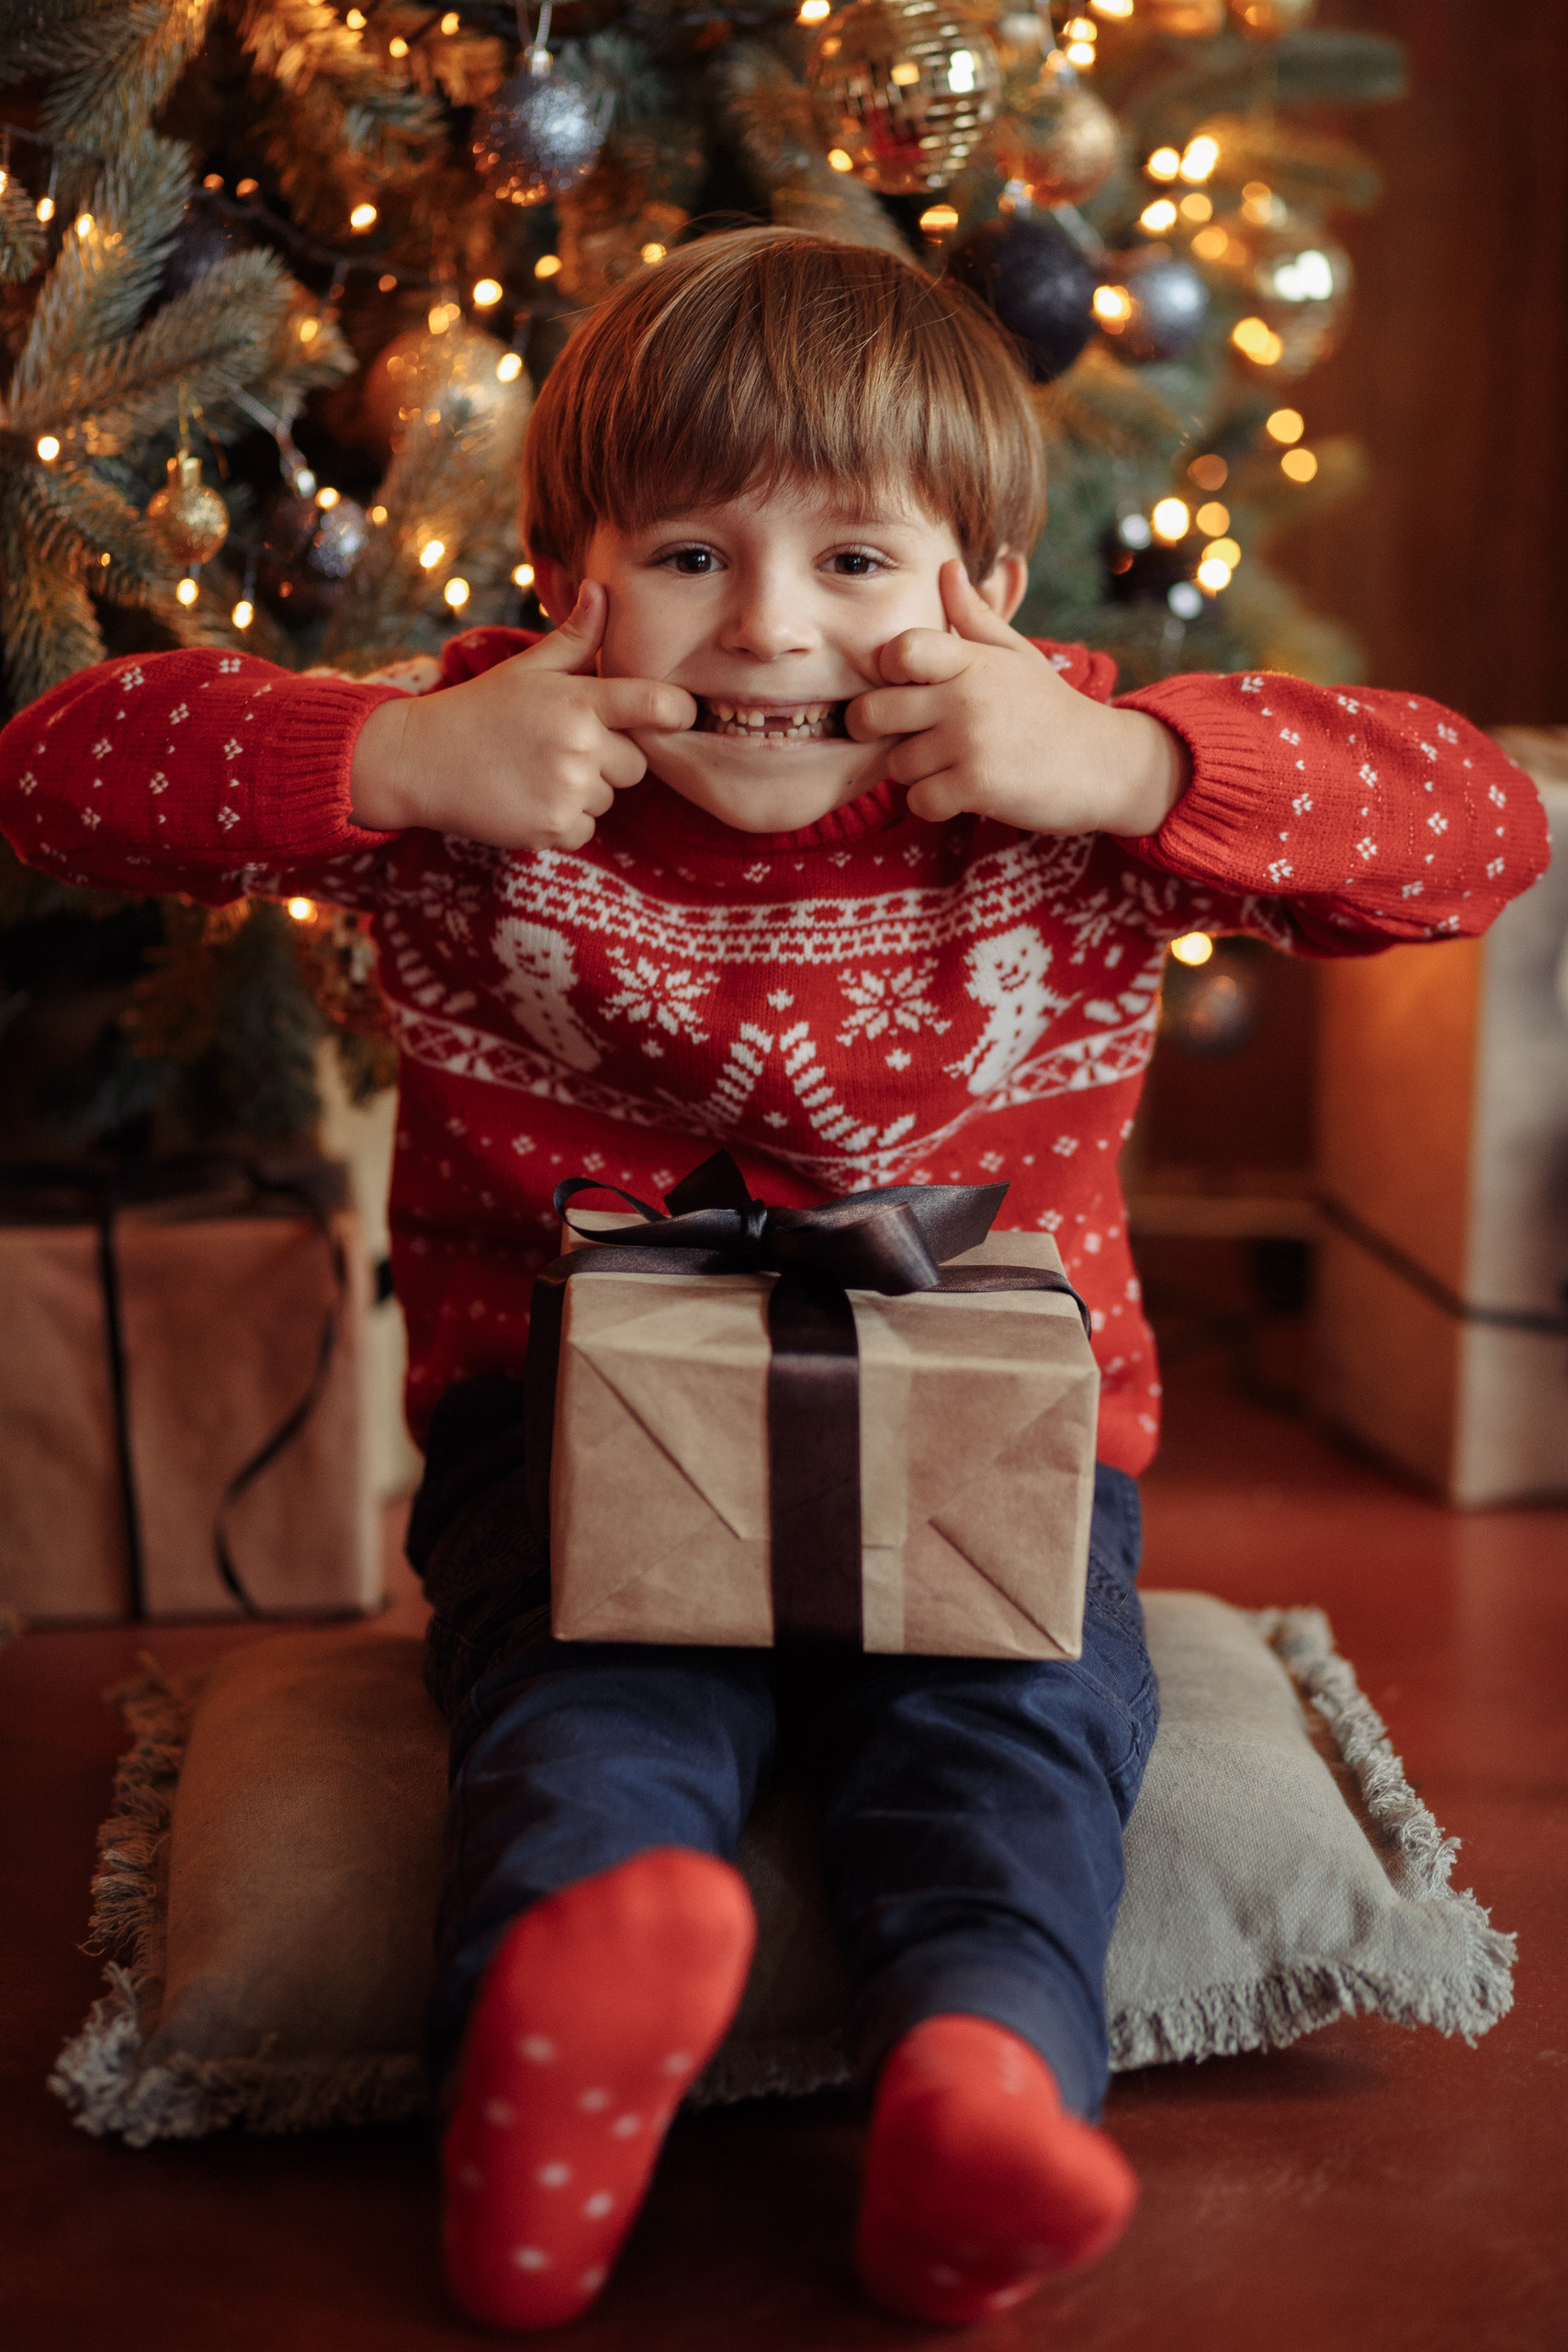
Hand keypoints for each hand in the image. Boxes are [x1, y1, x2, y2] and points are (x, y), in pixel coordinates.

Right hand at [350, 581, 696, 851]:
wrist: (419, 761)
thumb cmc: (480, 709)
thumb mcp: (528, 668)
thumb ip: (576, 637)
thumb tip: (603, 588)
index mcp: (579, 701)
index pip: (658, 705)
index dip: (677, 712)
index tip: (675, 715)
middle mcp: (580, 747)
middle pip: (637, 763)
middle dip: (612, 756)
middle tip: (564, 745)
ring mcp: (567, 792)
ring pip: (610, 797)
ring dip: (586, 789)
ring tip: (538, 769)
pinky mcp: (554, 829)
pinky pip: (587, 828)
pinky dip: (566, 819)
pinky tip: (530, 796)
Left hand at [844, 560, 1189, 837]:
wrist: (1105, 765)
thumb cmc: (1049, 708)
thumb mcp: (1016, 654)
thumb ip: (973, 617)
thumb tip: (947, 567)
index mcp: (972, 660)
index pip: (899, 649)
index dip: (887, 671)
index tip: (903, 686)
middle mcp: (966, 696)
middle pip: (875, 712)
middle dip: (879, 731)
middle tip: (907, 736)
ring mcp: (970, 742)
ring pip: (896, 765)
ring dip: (915, 773)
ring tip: (949, 765)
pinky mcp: (977, 786)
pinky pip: (919, 801)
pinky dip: (932, 804)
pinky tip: (959, 793)